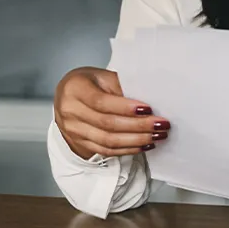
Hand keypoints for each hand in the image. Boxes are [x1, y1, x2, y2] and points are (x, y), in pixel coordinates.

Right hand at [53, 67, 168, 159]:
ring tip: (157, 135)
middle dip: (138, 126)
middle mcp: (70, 110)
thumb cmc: (89, 83)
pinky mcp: (80, 143)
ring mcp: (74, 130)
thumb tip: (151, 99)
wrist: (68, 97)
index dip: (125, 108)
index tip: (148, 109)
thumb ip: (121, 86)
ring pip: (108, 140)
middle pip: (107, 123)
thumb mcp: (102, 76)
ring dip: (137, 140)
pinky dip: (128, 149)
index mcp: (75, 88)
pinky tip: (144, 145)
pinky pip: (107, 151)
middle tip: (161, 124)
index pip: (101, 102)